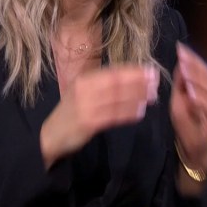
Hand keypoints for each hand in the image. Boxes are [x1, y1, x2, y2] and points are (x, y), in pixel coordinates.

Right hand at [41, 64, 158, 166]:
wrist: (50, 136)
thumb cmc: (70, 114)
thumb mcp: (81, 94)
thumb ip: (101, 87)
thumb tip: (129, 80)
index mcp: (84, 80)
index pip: (113, 72)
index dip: (133, 71)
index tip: (150, 70)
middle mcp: (84, 89)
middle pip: (116, 83)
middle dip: (138, 81)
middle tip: (156, 82)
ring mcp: (86, 105)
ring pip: (117, 98)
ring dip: (137, 96)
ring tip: (152, 96)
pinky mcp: (88, 122)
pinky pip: (113, 115)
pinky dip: (128, 113)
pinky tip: (140, 112)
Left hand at [170, 43, 206, 172]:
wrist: (193, 147)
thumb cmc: (186, 122)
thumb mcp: (179, 99)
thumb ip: (181, 83)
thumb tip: (180, 63)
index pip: (204, 70)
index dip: (193, 59)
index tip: (181, 49)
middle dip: (194, 67)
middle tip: (182, 58)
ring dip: (197, 80)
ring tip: (185, 73)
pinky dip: (201, 101)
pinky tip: (191, 94)